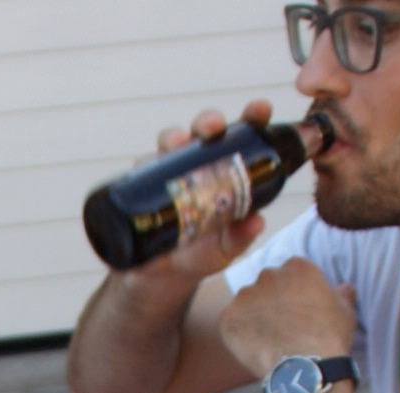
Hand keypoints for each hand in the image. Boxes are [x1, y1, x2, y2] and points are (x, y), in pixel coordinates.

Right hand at [124, 100, 278, 287]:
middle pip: (201, 131)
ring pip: (167, 143)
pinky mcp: (140, 188)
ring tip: (178, 144)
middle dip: (207, 121)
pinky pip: (139, 172)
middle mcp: (195, 163)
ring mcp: (166, 173)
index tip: (260, 109)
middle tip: (213, 128)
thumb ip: (240, 236)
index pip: (242, 135)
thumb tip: (257, 222)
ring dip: (173, 137)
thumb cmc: (201, 252)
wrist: (163, 275)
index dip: (251, 117)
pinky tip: (144, 170)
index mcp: (225, 167)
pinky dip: (142, 168)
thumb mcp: (225, 248)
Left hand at [216, 257, 356, 379]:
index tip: (298, 311)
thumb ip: (341, 293)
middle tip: (282, 326)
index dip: (294, 294)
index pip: (290, 274)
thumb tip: (344, 288)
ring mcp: (244, 296)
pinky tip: (254, 348)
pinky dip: (239, 334)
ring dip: (254, 316)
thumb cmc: (329, 338)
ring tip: (269, 340)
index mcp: (296, 267)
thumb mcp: (345, 311)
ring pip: (247, 303)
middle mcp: (267, 275)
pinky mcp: (228, 318)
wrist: (304, 367)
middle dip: (272, 301)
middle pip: (266, 285)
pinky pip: (231, 323)